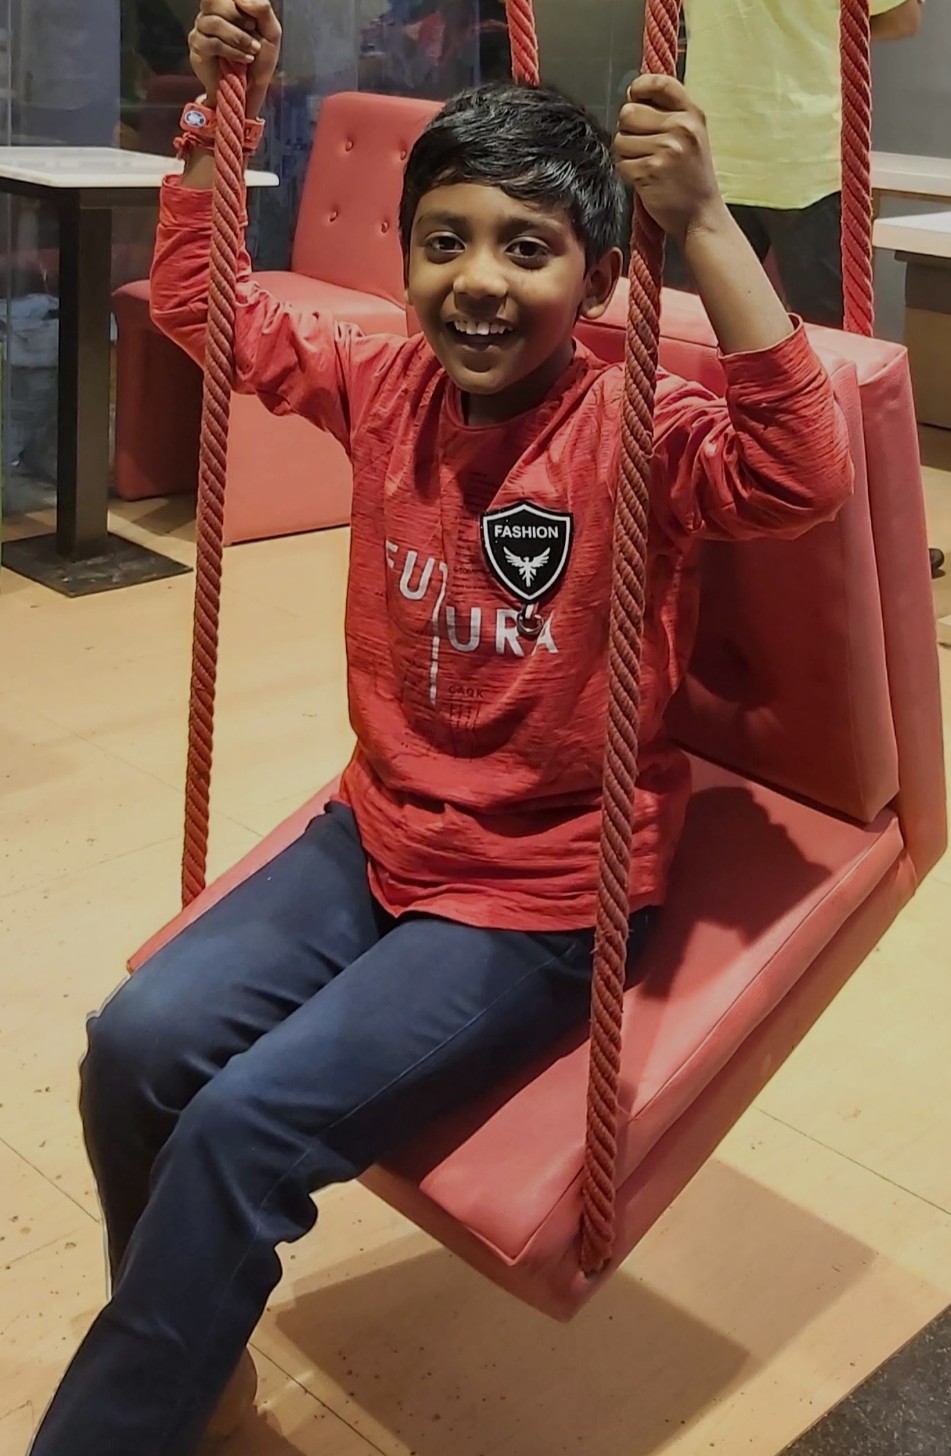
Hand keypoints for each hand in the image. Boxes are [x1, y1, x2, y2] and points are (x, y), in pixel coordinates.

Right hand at [188, 0, 281, 114]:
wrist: (252, 88)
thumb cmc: (260, 59)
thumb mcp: (270, 31)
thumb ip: (262, 9)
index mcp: (227, 5)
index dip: (237, 3)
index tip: (253, 20)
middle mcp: (211, 13)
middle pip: (213, 1)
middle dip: (237, 16)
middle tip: (253, 30)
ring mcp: (201, 29)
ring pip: (213, 22)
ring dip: (237, 37)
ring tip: (252, 49)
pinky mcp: (198, 47)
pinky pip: (212, 43)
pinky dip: (232, 50)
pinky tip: (244, 59)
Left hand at [614, 75, 723, 243]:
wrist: (701, 216)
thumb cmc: (693, 177)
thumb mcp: (693, 136)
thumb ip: (669, 114)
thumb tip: (633, 95)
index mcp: (692, 114)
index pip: (659, 82)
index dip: (639, 87)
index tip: (635, 97)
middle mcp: (680, 127)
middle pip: (629, 112)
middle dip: (628, 129)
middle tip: (642, 145)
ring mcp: (665, 149)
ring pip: (620, 139)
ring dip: (626, 153)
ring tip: (645, 164)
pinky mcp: (650, 171)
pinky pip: (621, 163)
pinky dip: (627, 173)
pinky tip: (644, 178)